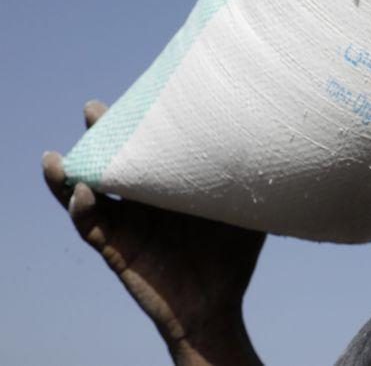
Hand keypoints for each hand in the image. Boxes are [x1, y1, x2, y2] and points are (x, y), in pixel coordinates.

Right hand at [43, 100, 265, 365]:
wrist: (216, 305)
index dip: (142, 122)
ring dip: (70, 172)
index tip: (143, 91)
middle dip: (101, 134)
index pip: (150, 146)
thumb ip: (257, 181)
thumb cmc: (232, 255)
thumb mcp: (246, 210)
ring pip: (86, 191)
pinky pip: (90, 227)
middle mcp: (142, 199)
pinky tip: (82, 193)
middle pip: (114, 159)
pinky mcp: (115, 249)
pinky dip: (80, 209)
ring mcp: (125, 223)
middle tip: (95, 109)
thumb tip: (286, 143)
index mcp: (169, 184)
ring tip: (58, 156)